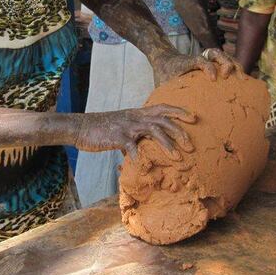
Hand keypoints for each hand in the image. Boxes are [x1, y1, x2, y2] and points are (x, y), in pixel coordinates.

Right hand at [75, 106, 196, 159]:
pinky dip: (139, 157)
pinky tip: (144, 167)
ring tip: (178, 158)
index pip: (163, 107)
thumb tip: (144, 149)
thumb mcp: (122, 128)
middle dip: (180, 132)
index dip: (179, 111)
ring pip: (154, 131)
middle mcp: (136, 117)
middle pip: (164, 120)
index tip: (194, 118)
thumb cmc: (102, 129)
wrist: (81, 127)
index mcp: (138, 113)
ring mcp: (128, 126)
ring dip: (168, 145)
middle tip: (191, 146)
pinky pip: (133, 147)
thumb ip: (135, 135)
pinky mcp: (118, 137)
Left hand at [151, 47, 244, 85]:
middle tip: (227, 76)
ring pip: (223, 55)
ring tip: (242, 79)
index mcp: (187, 62)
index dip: (208, 68)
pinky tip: (242, 80)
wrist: (165, 59)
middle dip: (225, 62)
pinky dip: (236, 68)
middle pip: (215, 53)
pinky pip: (227, 62)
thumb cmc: (164, 74)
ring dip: (234, 65)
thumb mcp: (162, 83)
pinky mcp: (212, 62)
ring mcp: (207, 58)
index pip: (200, 60)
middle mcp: (199, 58)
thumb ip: (166, 93)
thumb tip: (167, 110)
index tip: (213, 79)